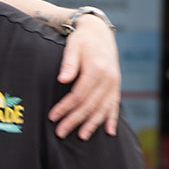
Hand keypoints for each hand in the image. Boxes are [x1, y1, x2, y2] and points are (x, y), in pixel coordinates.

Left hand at [48, 16, 119, 139]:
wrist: (100, 32)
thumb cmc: (82, 39)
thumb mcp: (73, 46)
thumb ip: (68, 63)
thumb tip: (62, 79)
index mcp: (96, 69)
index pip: (79, 95)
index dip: (65, 107)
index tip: (53, 117)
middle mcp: (108, 78)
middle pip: (90, 105)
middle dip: (75, 120)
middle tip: (61, 132)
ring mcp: (114, 83)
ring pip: (103, 108)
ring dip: (93, 124)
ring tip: (82, 136)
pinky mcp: (116, 86)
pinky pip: (115, 105)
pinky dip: (112, 119)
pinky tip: (109, 132)